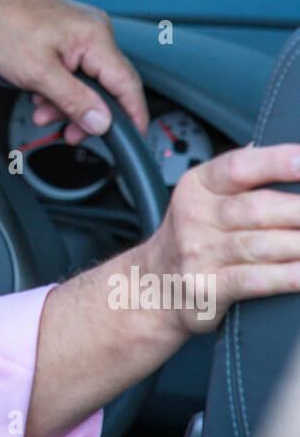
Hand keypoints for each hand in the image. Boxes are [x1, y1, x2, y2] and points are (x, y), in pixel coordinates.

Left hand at [0, 0, 147, 141]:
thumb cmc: (4, 26)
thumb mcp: (39, 74)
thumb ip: (75, 101)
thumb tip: (102, 122)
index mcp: (95, 36)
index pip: (128, 84)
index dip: (134, 115)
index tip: (134, 137)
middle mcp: (95, 29)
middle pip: (107, 84)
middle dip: (86, 113)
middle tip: (69, 133)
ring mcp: (82, 29)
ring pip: (88, 79)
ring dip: (68, 101)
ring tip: (42, 110)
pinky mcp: (69, 33)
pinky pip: (76, 67)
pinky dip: (61, 86)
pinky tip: (41, 92)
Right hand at [141, 142, 299, 333]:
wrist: (152, 286)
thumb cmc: (191, 237)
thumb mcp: (204, 197)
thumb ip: (239, 174)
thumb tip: (281, 148)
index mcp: (199, 186)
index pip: (239, 167)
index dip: (276, 162)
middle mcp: (196, 216)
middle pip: (257, 208)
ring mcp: (199, 253)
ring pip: (260, 245)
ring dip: (299, 245)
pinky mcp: (207, 288)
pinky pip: (253, 281)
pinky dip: (285, 277)